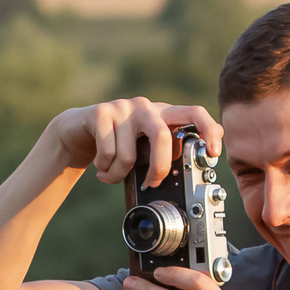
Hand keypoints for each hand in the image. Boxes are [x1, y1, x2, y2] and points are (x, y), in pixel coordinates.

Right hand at [49, 96, 226, 184]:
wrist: (75, 131)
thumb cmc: (115, 145)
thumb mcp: (142, 150)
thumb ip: (161, 155)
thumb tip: (184, 180)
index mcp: (162, 115)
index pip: (195, 113)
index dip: (209, 130)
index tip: (214, 153)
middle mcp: (146, 107)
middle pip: (163, 137)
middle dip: (159, 167)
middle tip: (151, 183)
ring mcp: (123, 107)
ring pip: (129, 155)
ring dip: (117, 175)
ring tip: (110, 175)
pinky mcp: (100, 113)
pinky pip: (108, 153)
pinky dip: (104, 169)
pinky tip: (99, 168)